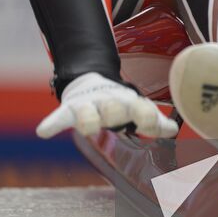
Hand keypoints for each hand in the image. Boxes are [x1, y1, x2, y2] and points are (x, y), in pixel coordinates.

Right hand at [36, 72, 178, 138]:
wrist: (90, 83)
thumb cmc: (118, 103)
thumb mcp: (137, 110)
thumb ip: (154, 121)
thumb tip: (174, 130)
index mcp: (129, 103)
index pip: (140, 109)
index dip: (146, 115)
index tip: (151, 123)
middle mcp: (110, 102)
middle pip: (113, 108)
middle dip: (115, 112)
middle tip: (116, 118)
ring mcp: (89, 105)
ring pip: (88, 112)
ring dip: (88, 119)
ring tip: (87, 127)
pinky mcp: (69, 109)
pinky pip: (59, 117)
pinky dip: (51, 124)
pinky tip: (43, 132)